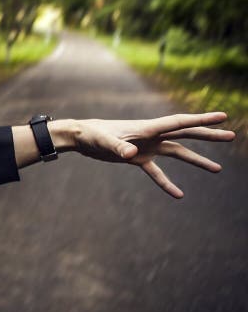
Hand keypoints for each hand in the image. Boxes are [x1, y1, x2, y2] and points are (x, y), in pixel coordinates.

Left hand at [66, 112, 234, 198]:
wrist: (81, 137)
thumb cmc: (92, 135)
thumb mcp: (104, 141)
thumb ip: (118, 147)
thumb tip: (131, 154)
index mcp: (148, 128)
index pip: (179, 122)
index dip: (201, 120)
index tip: (222, 117)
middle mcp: (151, 136)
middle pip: (185, 134)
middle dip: (208, 135)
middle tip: (231, 135)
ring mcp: (146, 147)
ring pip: (178, 152)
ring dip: (197, 160)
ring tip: (217, 169)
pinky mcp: (137, 158)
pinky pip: (157, 172)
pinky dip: (167, 183)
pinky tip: (179, 194)